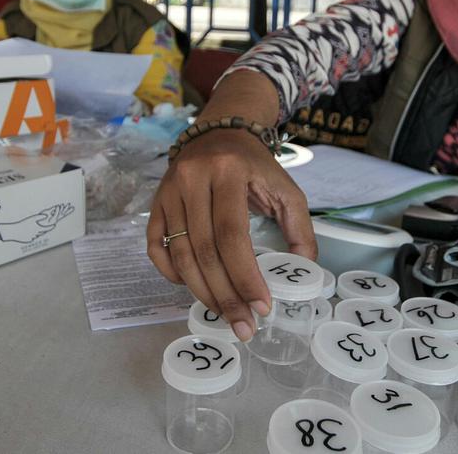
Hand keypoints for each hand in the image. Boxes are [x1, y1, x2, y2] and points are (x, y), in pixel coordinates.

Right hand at [147, 129, 316, 341]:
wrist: (221, 133)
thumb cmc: (256, 166)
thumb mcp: (286, 189)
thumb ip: (300, 228)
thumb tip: (303, 272)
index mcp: (228, 171)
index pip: (232, 234)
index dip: (245, 275)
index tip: (261, 306)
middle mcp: (192, 179)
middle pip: (205, 250)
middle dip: (225, 294)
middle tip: (243, 325)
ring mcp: (168, 191)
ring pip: (180, 253)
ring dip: (201, 291)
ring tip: (224, 315)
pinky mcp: (155, 203)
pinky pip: (156, 246)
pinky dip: (171, 273)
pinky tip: (193, 287)